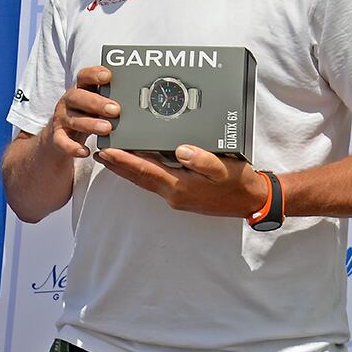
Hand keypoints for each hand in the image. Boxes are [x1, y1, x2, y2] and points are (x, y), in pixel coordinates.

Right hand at [45, 66, 120, 159]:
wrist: (61, 134)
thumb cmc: (87, 114)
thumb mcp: (96, 102)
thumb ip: (111, 96)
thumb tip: (140, 94)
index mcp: (80, 89)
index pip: (84, 76)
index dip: (94, 74)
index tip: (108, 76)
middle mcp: (68, 101)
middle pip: (78, 97)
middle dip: (97, 103)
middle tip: (115, 109)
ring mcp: (61, 119)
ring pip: (74, 120)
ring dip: (90, 124)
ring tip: (107, 128)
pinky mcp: (57, 137)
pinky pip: (62, 142)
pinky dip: (72, 147)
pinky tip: (85, 151)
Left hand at [93, 145, 267, 217]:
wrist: (253, 201)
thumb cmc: (239, 182)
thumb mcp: (225, 168)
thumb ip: (203, 160)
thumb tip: (180, 150)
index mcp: (180, 186)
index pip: (145, 170)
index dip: (123, 160)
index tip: (105, 151)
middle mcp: (173, 194)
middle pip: (138, 177)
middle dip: (117, 165)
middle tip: (98, 152)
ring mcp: (176, 197)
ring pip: (145, 180)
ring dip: (126, 169)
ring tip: (109, 157)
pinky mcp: (181, 196)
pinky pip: (154, 182)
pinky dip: (141, 172)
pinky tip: (137, 164)